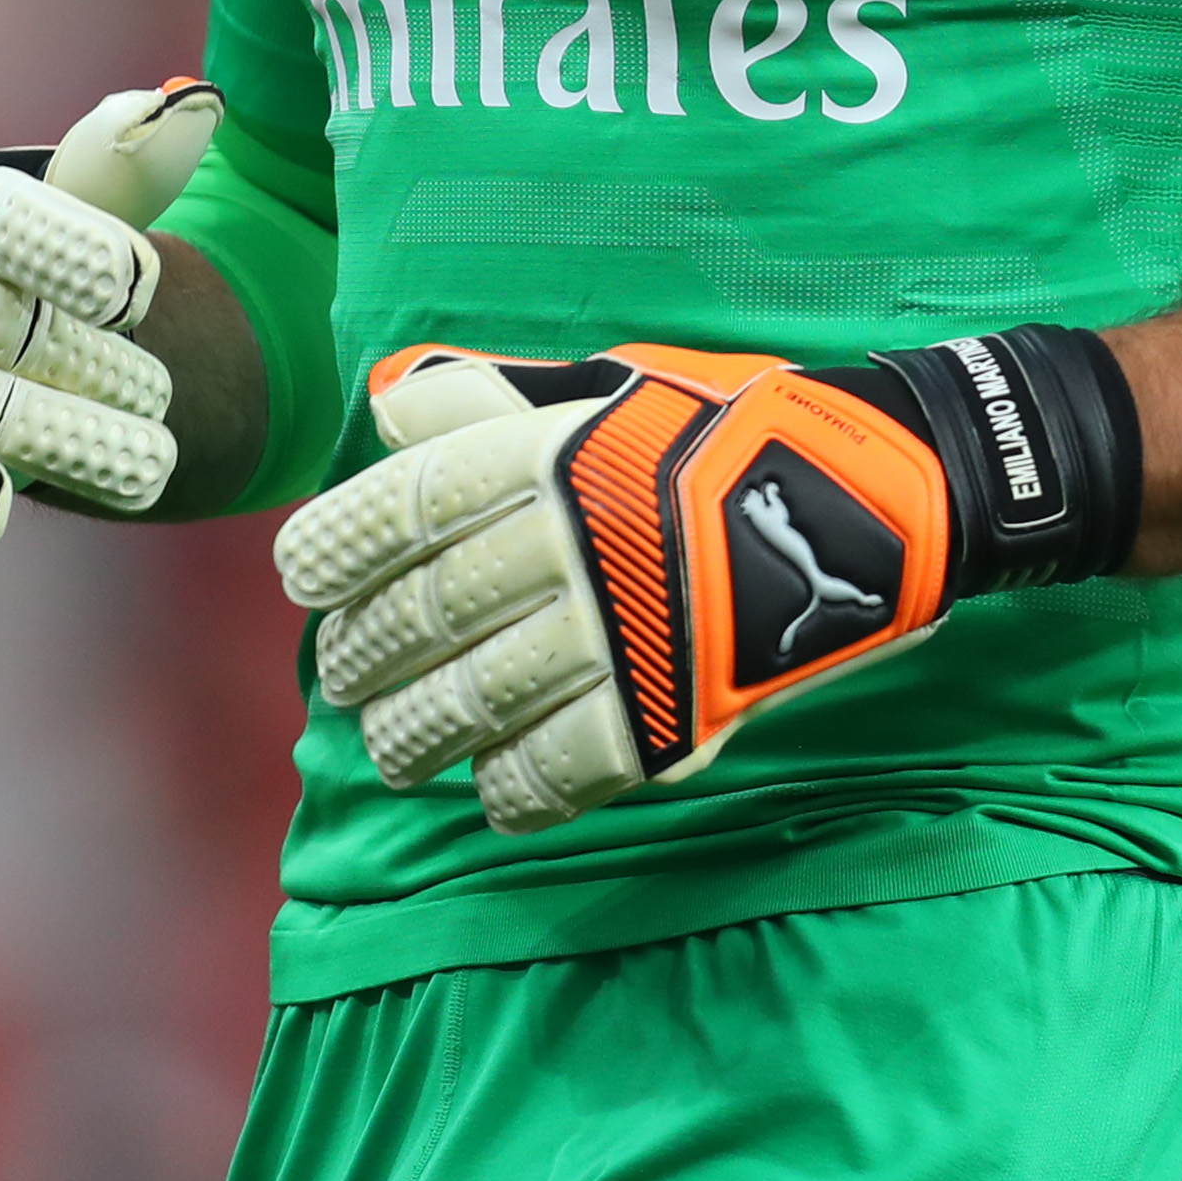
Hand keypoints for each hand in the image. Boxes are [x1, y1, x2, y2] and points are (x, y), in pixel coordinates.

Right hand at [0, 79, 221, 547]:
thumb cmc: (36, 273)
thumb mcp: (83, 211)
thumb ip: (129, 168)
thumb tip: (191, 107)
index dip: (71, 255)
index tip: (137, 289)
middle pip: (0, 328)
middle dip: (95, 367)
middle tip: (159, 395)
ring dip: (72, 440)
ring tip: (151, 461)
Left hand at [272, 327, 1141, 832]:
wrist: (878, 493)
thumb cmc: (728, 433)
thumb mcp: (610, 385)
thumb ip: (495, 400)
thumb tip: (389, 404)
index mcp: (553, 454)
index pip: (409, 505)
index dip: (342, 543)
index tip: (304, 575)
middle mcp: (573, 543)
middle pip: (428, 613)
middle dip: (366, 653)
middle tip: (343, 675)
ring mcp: (621, 633)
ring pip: (477, 700)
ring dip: (416, 733)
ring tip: (393, 752)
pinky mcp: (670, 712)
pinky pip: (562, 769)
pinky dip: (514, 790)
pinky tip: (490, 796)